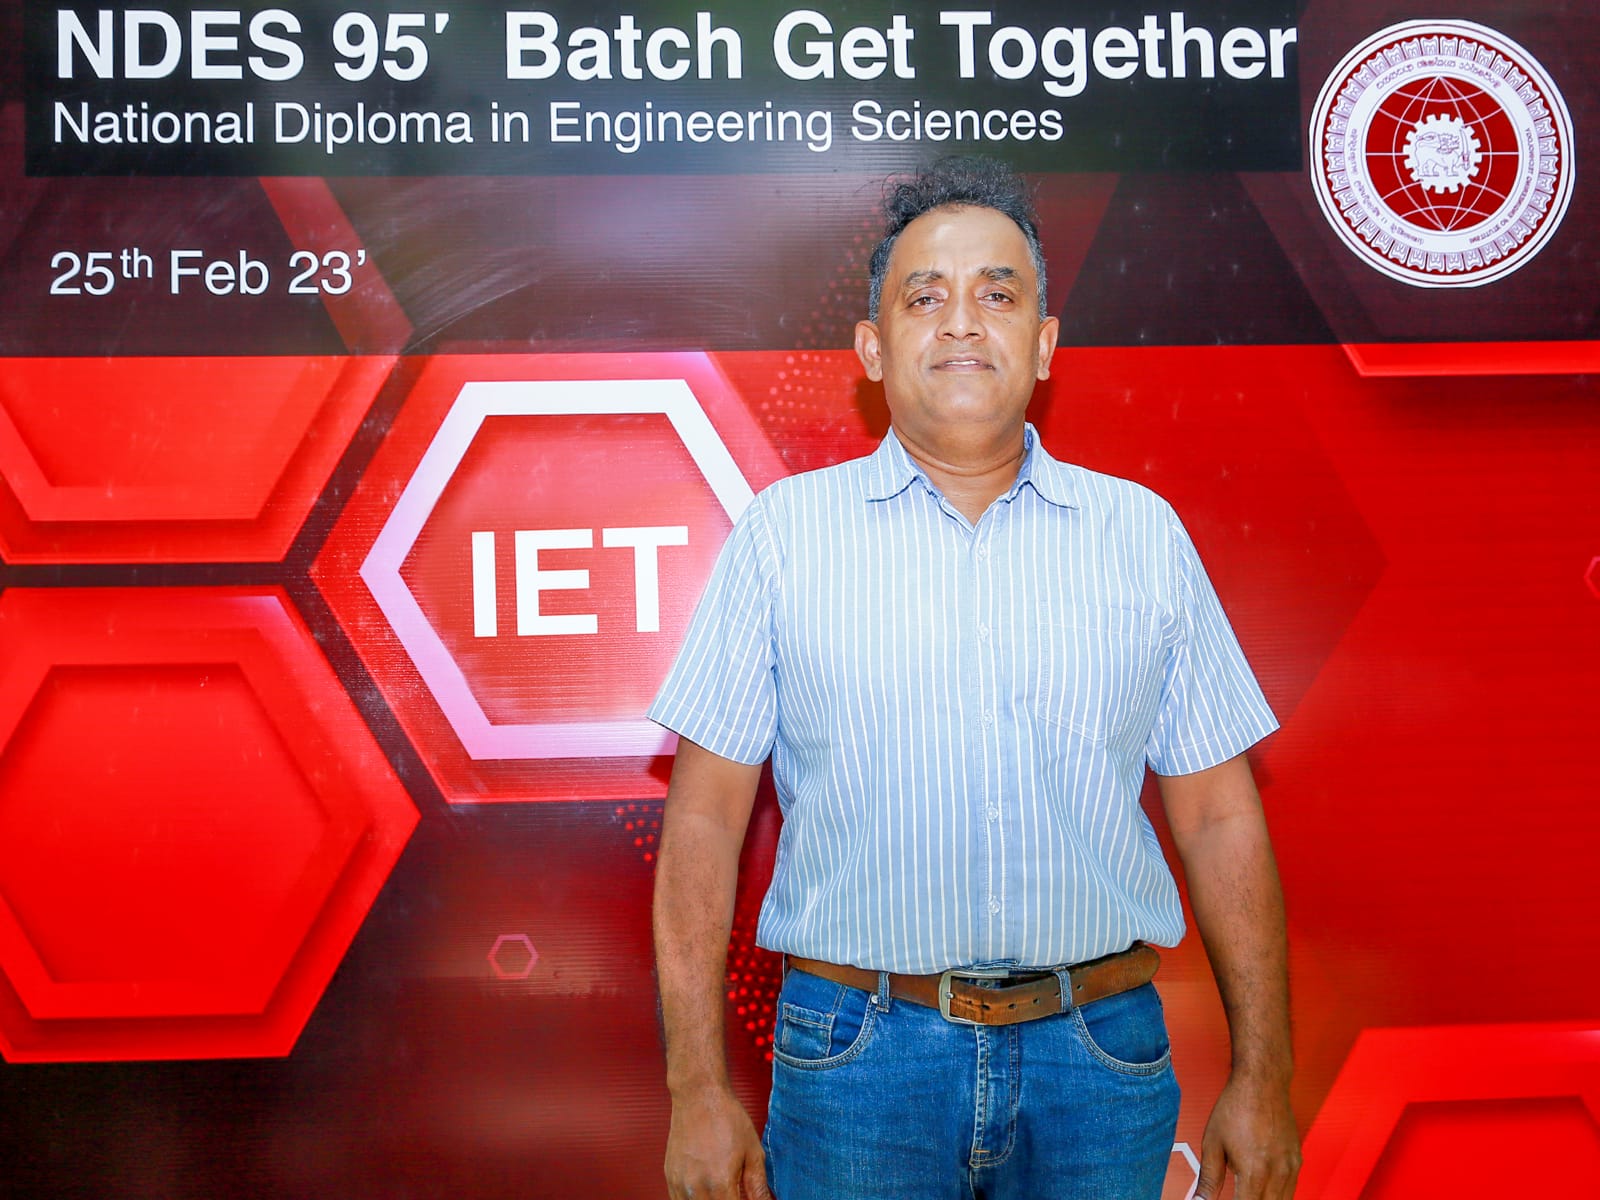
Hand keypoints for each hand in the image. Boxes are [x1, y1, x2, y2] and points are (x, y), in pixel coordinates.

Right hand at [664, 1084, 771, 1199]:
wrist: (699, 1095)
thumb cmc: (727, 1118)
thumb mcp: (753, 1152)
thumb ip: (758, 1187)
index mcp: (721, 1184)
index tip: (746, 1196)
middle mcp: (697, 1188)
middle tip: (737, 1191)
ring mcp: (680, 1184)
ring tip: (723, 1188)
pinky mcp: (670, 1178)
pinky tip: (708, 1191)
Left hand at [1194, 1074, 1299, 1199]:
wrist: (1262, 1082)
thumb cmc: (1236, 1107)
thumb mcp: (1213, 1143)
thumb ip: (1209, 1178)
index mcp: (1255, 1172)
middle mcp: (1277, 1173)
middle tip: (1237, 1195)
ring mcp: (1291, 1167)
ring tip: (1247, 1193)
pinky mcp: (1297, 1161)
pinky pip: (1291, 1190)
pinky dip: (1278, 1196)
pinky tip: (1263, 1190)